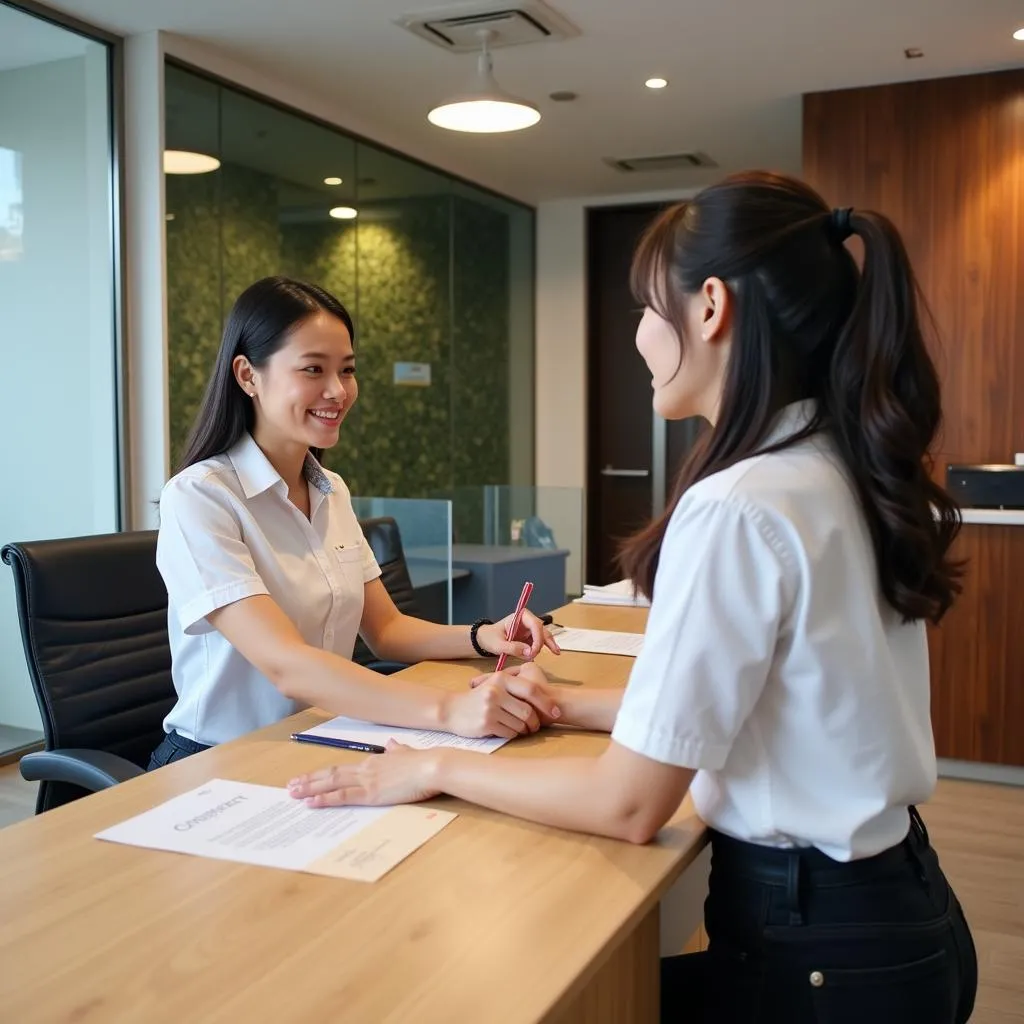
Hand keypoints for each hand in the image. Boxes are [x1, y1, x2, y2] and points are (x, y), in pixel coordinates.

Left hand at [288, 740, 440, 806]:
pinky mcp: (371, 793)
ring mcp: (367, 780)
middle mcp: (366, 769)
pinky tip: (311, 802)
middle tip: (291, 785)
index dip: (324, 773)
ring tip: (293, 793)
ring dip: (310, 788)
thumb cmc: (424, 762)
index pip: (343, 769)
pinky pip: (342, 796)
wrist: (433, 766)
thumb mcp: (408, 753)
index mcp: (374, 762)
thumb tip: (393, 744)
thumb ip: (398, 750)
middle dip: (309, 780)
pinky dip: (324, 798)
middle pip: (331, 774)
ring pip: (331, 783)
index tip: (309, 777)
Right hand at [441, 670, 561, 737]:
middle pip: (528, 711)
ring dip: (524, 730)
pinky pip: (510, 732)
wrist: (452, 710)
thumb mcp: (495, 685)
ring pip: (520, 724)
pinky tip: (509, 731)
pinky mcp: (486, 724)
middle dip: (536, 722)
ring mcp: (490, 708)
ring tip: (522, 729)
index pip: (531, 690)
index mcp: (501, 679)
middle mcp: (496, 692)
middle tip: (536, 726)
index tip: (556, 712)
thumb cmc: (478, 698)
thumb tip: (545, 697)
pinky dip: (513, 734)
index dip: (546, 703)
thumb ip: (515, 687)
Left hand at [476, 609, 560, 660]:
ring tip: (555, 653)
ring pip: (543, 636)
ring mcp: (529, 630)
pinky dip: (547, 647)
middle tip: (539, 654)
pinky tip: (555, 652)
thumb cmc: (489, 638)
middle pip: (541, 630)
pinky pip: (541, 642)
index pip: (535, 624)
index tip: (533, 650)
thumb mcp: (498, 644)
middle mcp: (527, 621)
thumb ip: (512, 648)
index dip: (537, 637)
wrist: (485, 640)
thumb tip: (529, 652)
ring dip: (548, 645)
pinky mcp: (529, 638)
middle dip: (542, 642)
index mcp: (519, 617)